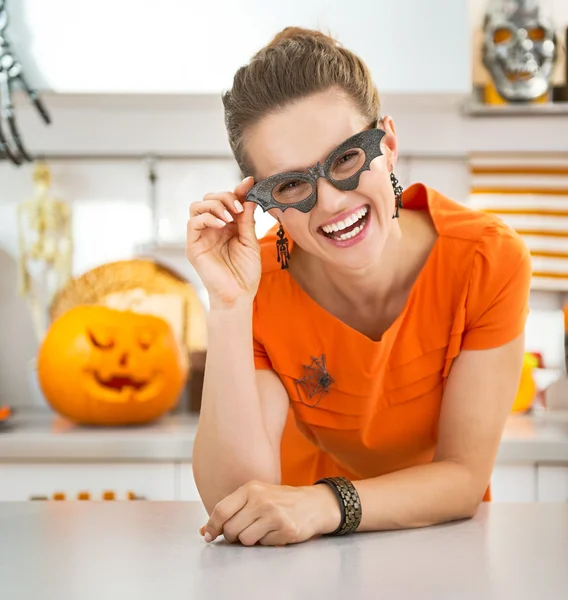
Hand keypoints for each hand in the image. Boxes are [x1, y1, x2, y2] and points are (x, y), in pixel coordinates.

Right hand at [186, 177, 259, 308]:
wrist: (239, 296)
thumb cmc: (245, 273)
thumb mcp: (251, 242)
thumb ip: (247, 219)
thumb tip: (249, 195)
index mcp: (227, 226)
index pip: (227, 201)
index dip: (237, 190)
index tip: (249, 182)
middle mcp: (212, 228)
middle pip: (209, 198)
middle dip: (225, 196)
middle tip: (238, 207)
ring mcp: (201, 236)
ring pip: (197, 206)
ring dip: (215, 205)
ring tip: (230, 217)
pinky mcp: (193, 246)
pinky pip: (192, 222)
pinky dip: (207, 218)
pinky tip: (221, 225)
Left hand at [199, 480, 340, 546]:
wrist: (313, 503)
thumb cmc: (280, 500)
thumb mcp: (255, 497)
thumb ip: (231, 510)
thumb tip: (205, 531)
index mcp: (251, 488)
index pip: (222, 509)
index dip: (212, 526)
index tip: (209, 535)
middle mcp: (261, 499)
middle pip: (231, 528)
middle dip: (232, 536)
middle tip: (242, 531)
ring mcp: (274, 514)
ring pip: (245, 539)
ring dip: (250, 539)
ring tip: (261, 529)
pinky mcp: (285, 529)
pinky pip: (263, 544)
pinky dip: (265, 542)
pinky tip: (274, 531)